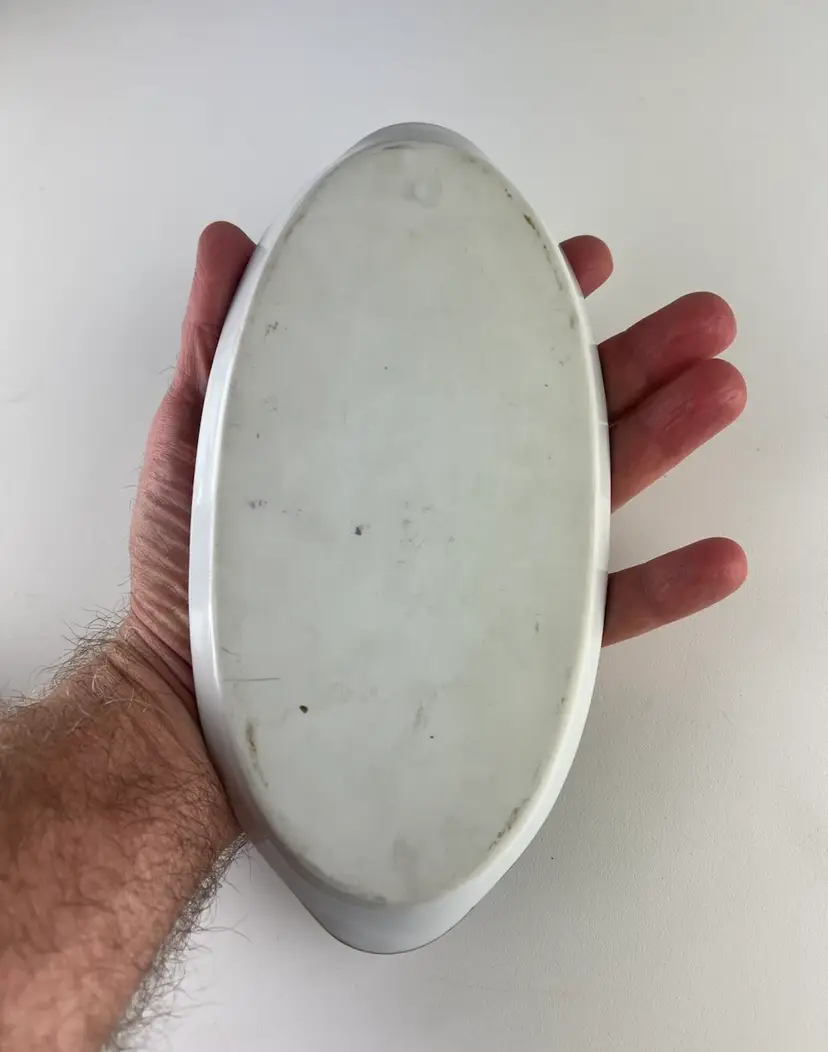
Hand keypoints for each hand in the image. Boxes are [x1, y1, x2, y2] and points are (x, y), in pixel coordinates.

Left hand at [127, 223, 745, 711]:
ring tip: (719, 392)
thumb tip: (229, 240)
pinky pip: (595, 616)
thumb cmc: (195, 573)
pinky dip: (663, 588)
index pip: (478, 358)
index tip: (581, 263)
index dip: (533, 304)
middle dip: (637, 359)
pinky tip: (716, 556)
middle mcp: (451, 500)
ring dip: (667, 441)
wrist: (196, 705)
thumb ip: (220, 341)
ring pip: (594, 496)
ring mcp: (483, 572)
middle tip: (699, 320)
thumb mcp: (201, 440)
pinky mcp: (501, 649)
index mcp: (396, 439)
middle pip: (559, 417)